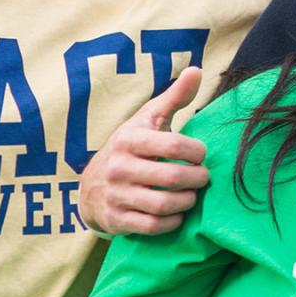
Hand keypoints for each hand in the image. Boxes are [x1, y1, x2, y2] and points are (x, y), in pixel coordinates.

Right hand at [78, 65, 210, 234]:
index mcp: (129, 139)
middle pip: (173, 178)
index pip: (173, 145)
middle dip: (197, 179)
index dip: (196, 152)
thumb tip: (196, 70)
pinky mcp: (117, 220)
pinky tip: (178, 213)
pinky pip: (153, 226)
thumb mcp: (148, 119)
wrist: (91, 186)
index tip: (201, 154)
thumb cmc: (131, 147)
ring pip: (164, 204)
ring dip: (187, 201)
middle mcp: (119, 167)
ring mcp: (116, 195)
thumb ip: (174, 97)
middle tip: (204, 177)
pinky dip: (172, 222)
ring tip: (193, 194)